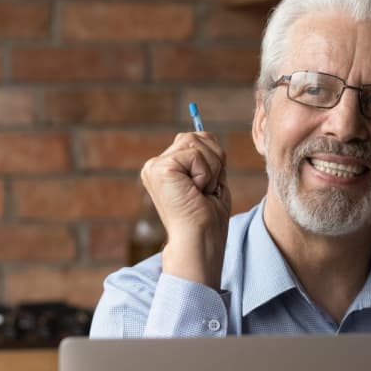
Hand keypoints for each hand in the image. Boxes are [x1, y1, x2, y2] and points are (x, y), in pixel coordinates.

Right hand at [140, 130, 230, 288]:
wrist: (200, 242)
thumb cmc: (208, 219)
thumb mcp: (210, 179)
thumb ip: (205, 156)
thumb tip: (202, 129)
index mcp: (165, 168)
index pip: (198, 140)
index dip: (215, 160)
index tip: (207, 188)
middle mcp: (155, 165)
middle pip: (198, 137)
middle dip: (215, 163)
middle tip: (206, 191)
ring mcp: (155, 166)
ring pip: (198, 143)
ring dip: (211, 170)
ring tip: (200, 193)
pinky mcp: (159, 169)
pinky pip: (196, 155)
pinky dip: (205, 174)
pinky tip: (195, 192)